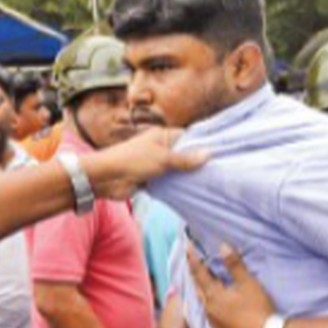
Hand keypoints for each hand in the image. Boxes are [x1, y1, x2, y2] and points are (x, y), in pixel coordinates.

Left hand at [82, 127, 207, 200]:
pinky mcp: (152, 179)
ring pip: (178, 169)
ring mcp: (157, 164)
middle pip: (184, 154)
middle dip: (197, 162)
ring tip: (210, 181)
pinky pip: (169, 182)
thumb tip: (208, 154)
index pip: (188, 137)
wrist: (107, 178)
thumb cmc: (132, 161)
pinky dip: (178, 186)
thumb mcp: (162, 158)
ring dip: (188, 176)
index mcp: (162, 136)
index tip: (221, 152)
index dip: (203, 144)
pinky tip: (193, 190)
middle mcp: (161, 148)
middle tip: (219, 169)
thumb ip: (185, 159)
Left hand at [187, 243, 276, 327]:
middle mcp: (209, 311)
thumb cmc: (258, 309)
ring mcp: (215, 325)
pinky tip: (217, 313)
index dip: (193, 259)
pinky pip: (212, 321)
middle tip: (195, 264)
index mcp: (213, 297)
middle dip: (197, 276)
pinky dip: (213, 312)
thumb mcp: (248, 284)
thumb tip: (223, 246)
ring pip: (205, 306)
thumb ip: (234, 265)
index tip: (187, 246)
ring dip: (204, 294)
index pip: (199, 273)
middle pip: (199, 290)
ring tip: (207, 285)